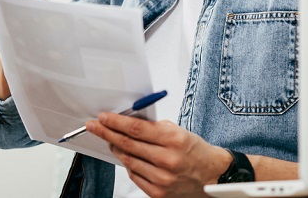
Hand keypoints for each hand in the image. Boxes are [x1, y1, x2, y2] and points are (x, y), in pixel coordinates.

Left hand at [86, 113, 231, 197]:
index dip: (115, 122)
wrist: (213, 175)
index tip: (103, 117)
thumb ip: (153, 127)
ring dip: (116, 148)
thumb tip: (127, 121)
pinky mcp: (158, 192)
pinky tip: (126, 156)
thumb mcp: (178, 131)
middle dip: (107, 133)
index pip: (136, 128)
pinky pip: (134, 175)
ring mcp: (161, 178)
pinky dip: (128, 164)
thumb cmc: (195, 151)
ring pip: (128, 160)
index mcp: (173, 139)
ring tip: (110, 139)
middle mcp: (167, 160)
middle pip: (127, 144)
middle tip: (95, 126)